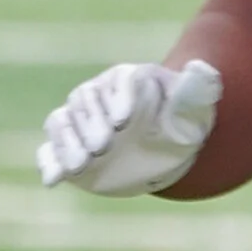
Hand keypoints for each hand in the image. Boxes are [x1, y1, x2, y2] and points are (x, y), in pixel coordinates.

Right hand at [38, 58, 221, 195]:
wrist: (165, 146)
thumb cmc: (181, 120)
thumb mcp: (195, 106)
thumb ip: (198, 88)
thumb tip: (202, 70)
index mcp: (128, 79)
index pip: (118, 82)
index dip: (119, 100)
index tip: (124, 122)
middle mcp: (97, 96)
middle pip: (85, 102)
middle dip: (91, 124)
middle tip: (103, 147)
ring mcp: (79, 122)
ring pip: (62, 123)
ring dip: (67, 144)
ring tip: (80, 166)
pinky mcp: (70, 147)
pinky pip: (51, 151)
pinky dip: (49, 163)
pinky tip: (52, 180)